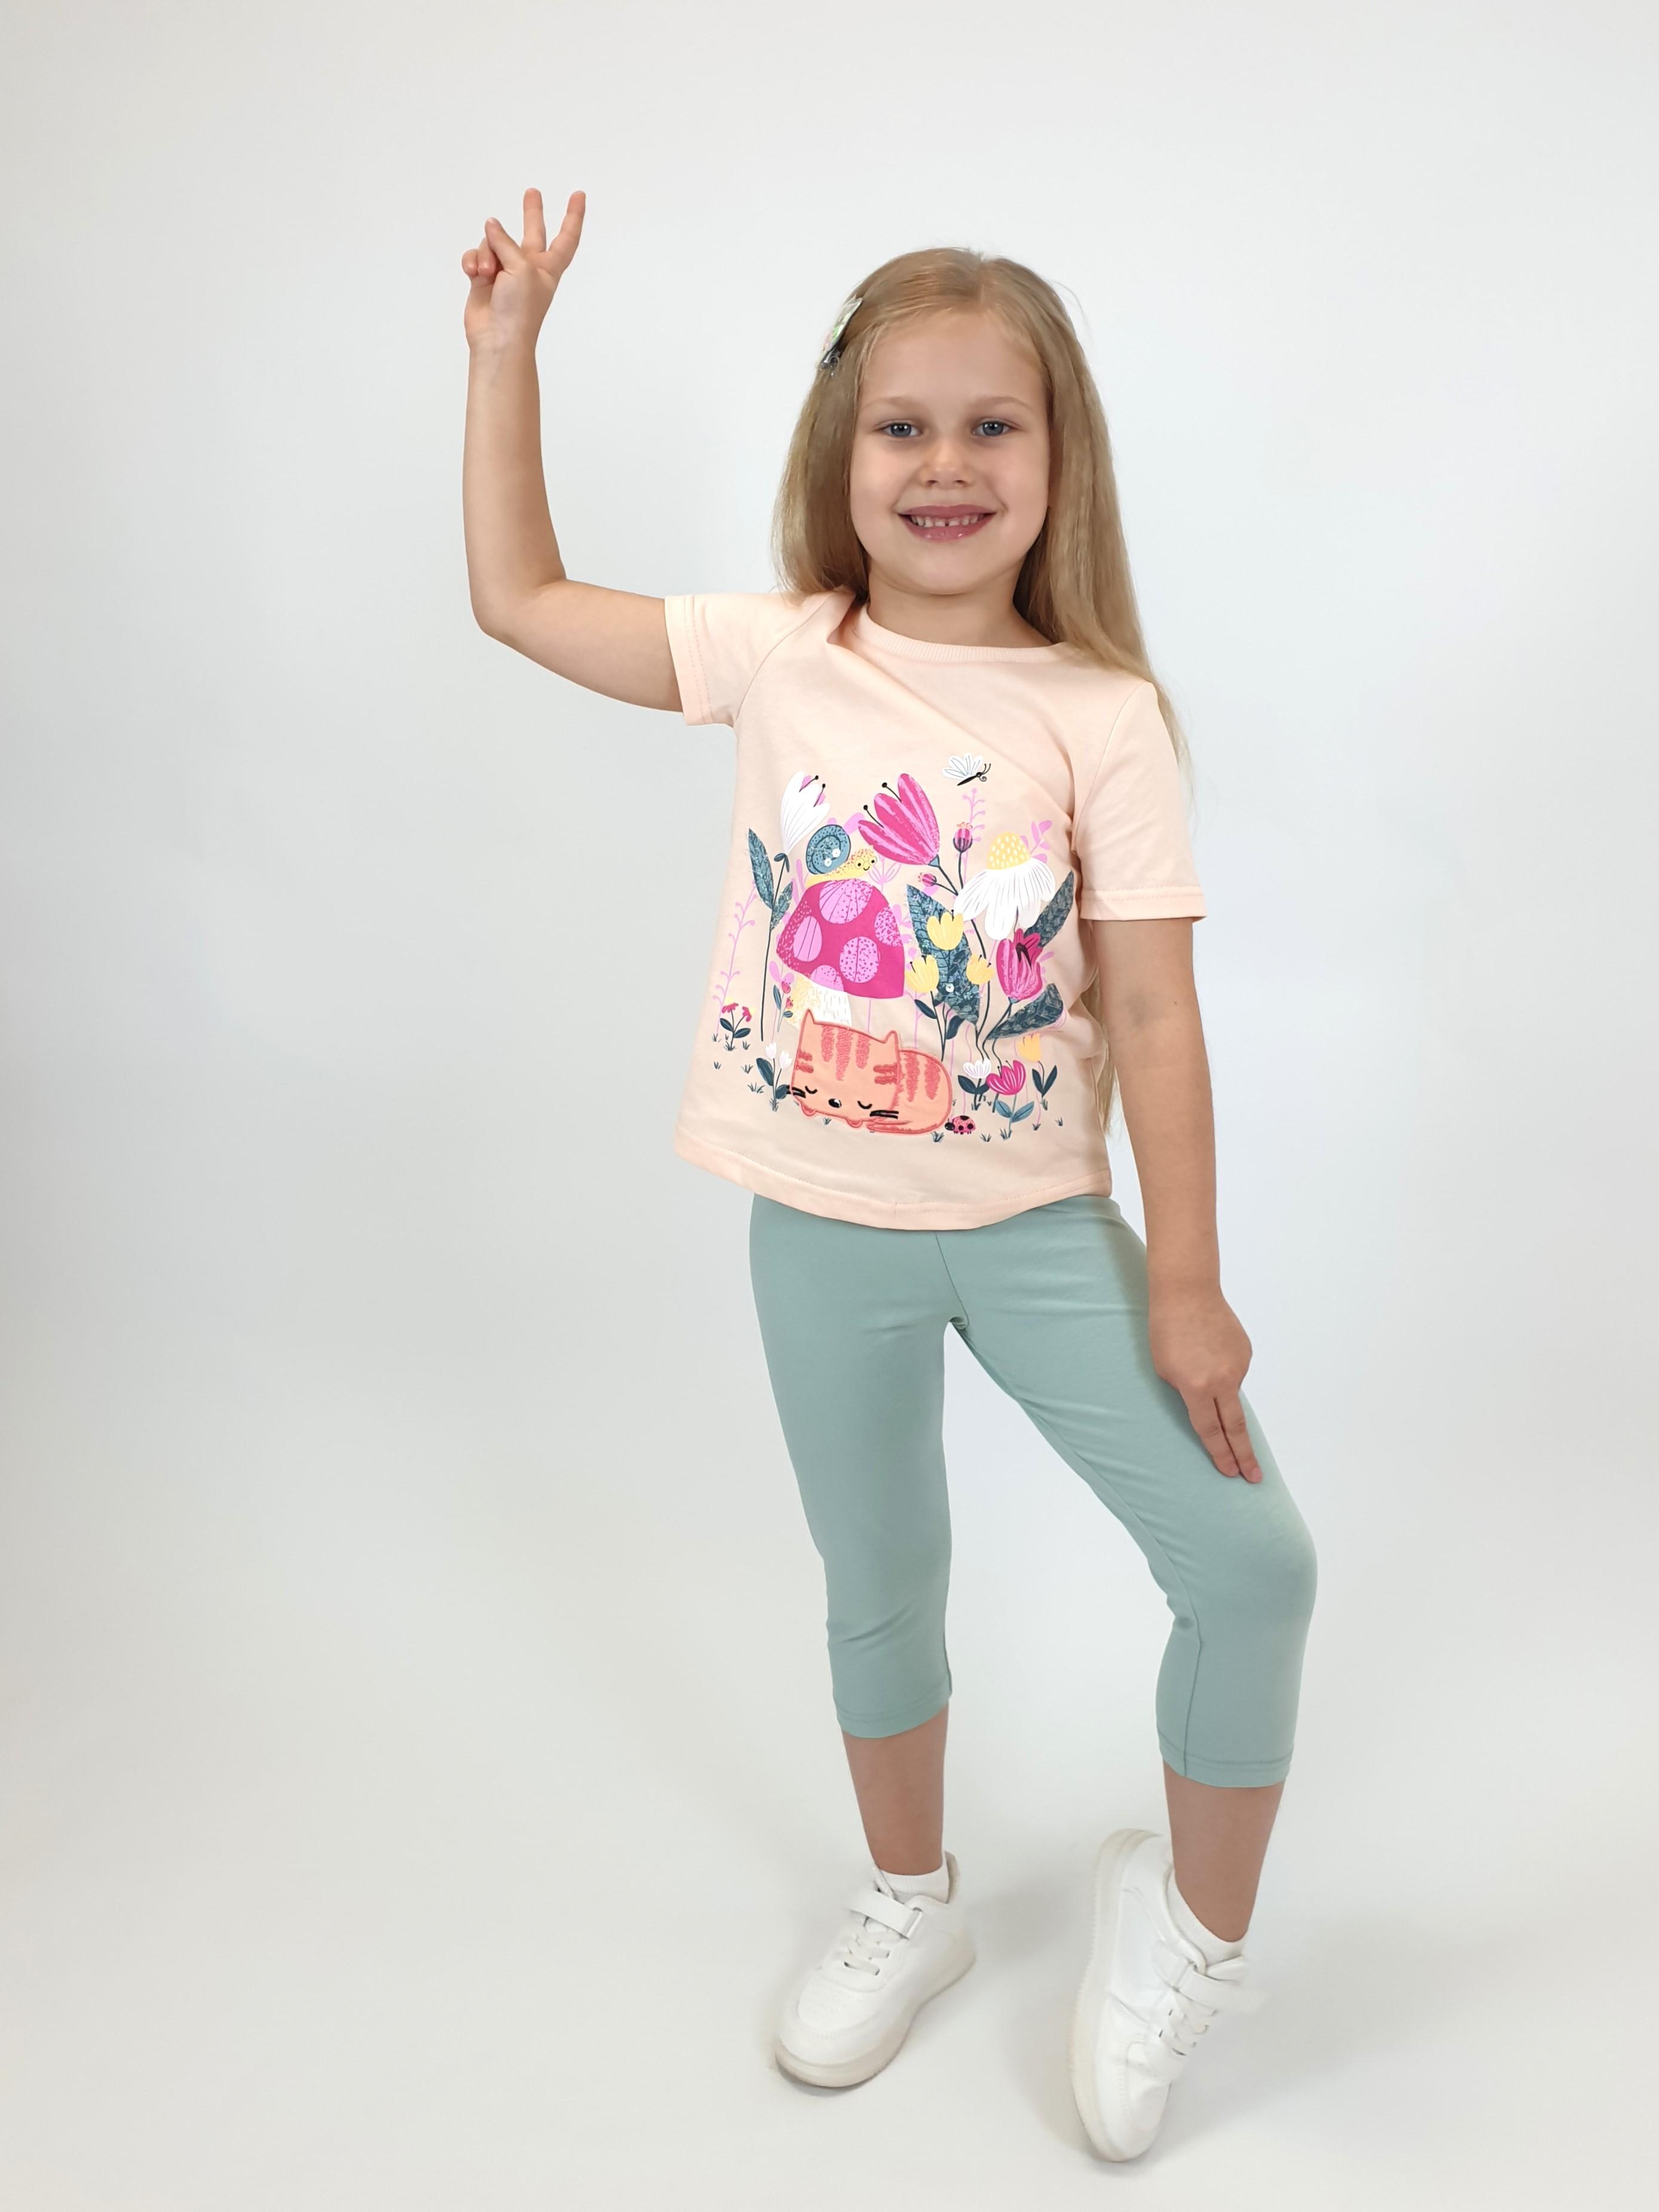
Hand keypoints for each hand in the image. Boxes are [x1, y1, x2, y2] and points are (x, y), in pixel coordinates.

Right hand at [462, 187, 584, 352]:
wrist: (497, 339)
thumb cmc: (519, 309)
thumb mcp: (521, 268)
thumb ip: (506, 241)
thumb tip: (490, 225)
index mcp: (547, 267)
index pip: (566, 238)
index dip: (573, 216)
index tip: (579, 195)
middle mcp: (528, 267)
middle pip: (532, 232)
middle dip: (531, 213)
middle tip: (532, 192)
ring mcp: (505, 272)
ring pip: (493, 243)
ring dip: (487, 252)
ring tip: (487, 272)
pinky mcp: (483, 279)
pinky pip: (475, 257)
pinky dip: (472, 261)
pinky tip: (473, 272)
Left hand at [1147, 1285, 1262, 1480]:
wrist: (1188, 1291)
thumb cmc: (1166, 1329)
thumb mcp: (1164, 1369)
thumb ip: (1186, 1391)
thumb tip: (1206, 1403)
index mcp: (1197, 1388)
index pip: (1209, 1431)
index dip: (1219, 1454)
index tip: (1231, 1473)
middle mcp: (1222, 1380)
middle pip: (1236, 1427)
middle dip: (1244, 1455)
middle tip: (1255, 1477)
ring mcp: (1238, 1366)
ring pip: (1230, 1392)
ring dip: (1219, 1390)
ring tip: (1197, 1362)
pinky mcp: (1245, 1353)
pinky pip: (1233, 1371)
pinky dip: (1222, 1369)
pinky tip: (1209, 1351)